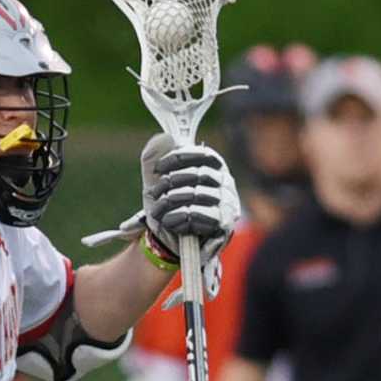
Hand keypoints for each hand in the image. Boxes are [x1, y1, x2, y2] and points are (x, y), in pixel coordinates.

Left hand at [141, 135, 240, 264]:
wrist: (166, 244)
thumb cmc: (166, 208)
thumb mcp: (155, 182)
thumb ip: (154, 159)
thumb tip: (164, 136)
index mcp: (213, 167)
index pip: (202, 154)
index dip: (178, 159)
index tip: (158, 169)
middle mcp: (225, 182)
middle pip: (198, 175)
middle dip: (170, 184)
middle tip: (154, 194)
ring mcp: (227, 204)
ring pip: (196, 195)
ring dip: (170, 203)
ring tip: (158, 212)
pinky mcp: (223, 225)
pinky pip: (199, 215)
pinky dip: (178, 218)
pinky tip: (170, 222)